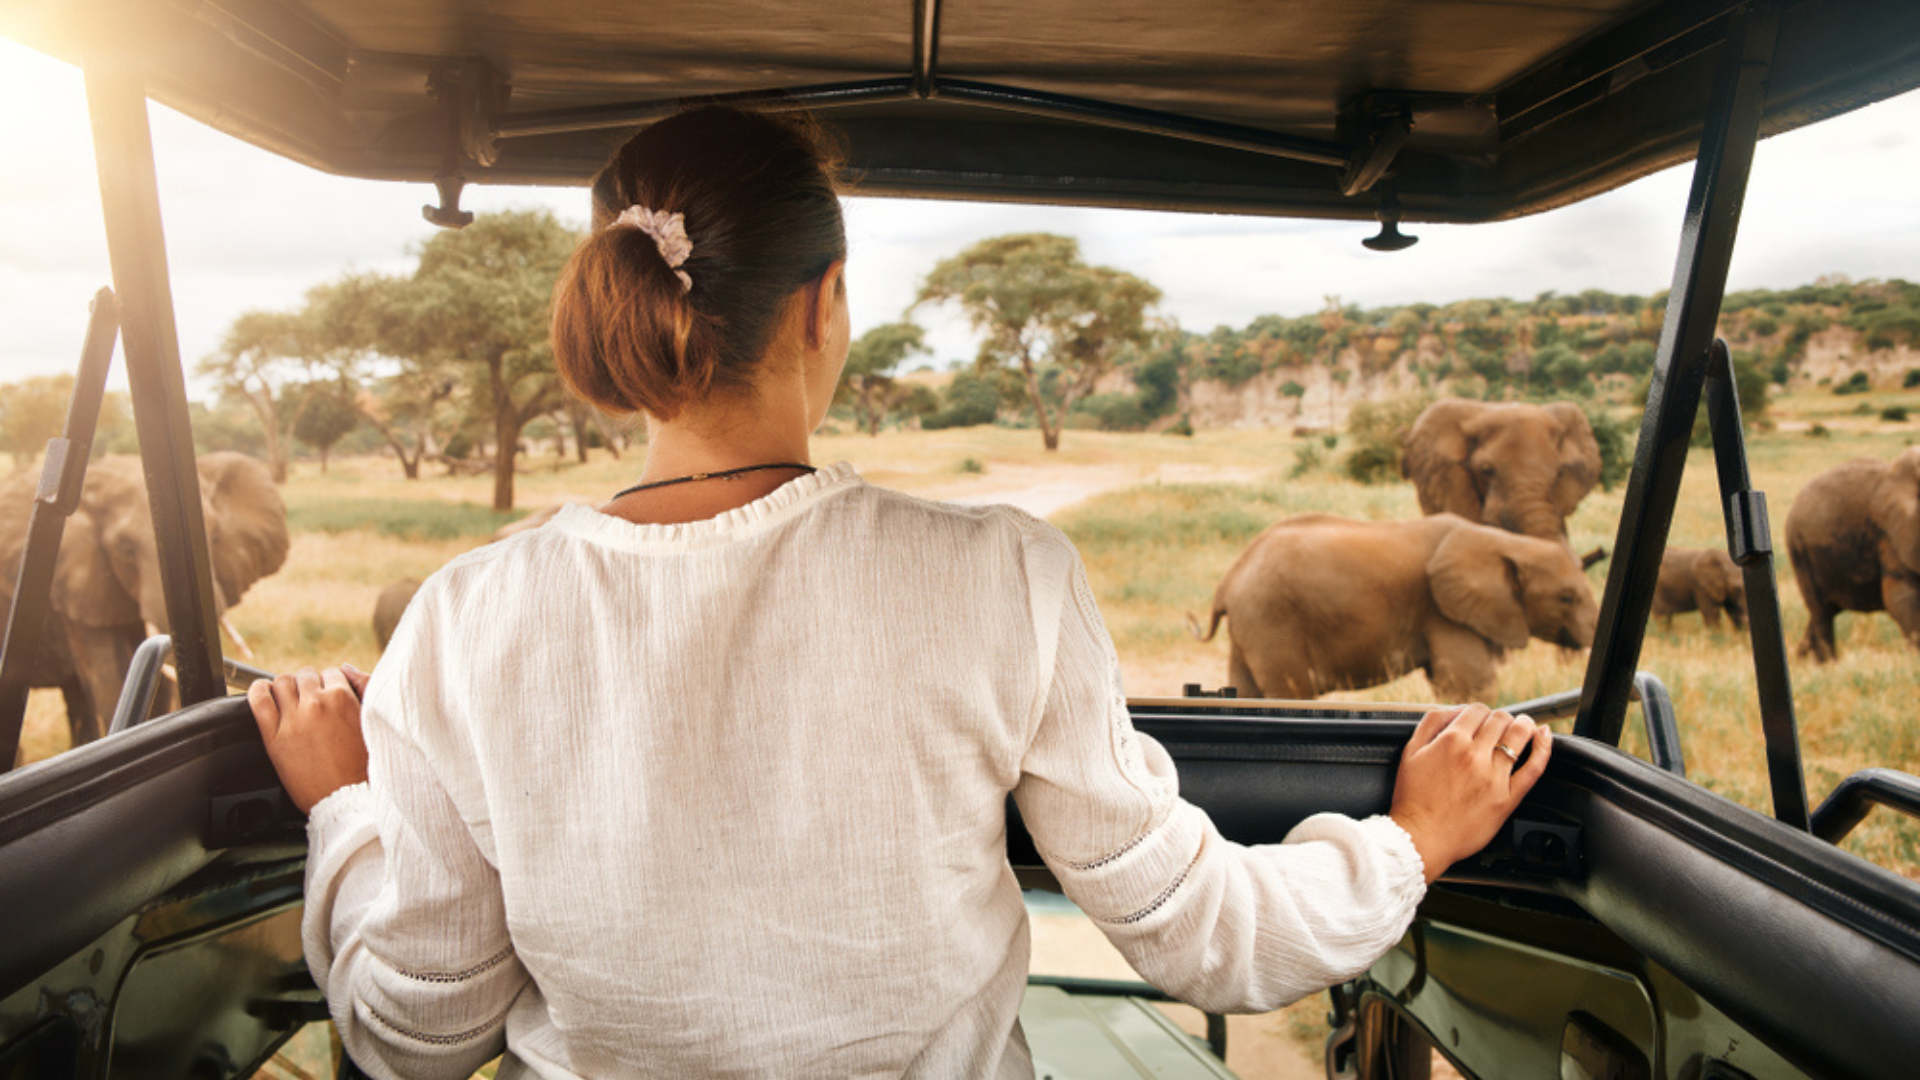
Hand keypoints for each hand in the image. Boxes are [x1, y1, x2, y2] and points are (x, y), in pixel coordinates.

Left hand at [249, 663, 371, 813]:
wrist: (347, 799)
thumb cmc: (364, 766)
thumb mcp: (372, 722)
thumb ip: (364, 688)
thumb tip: (345, 668)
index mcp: (343, 698)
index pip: (331, 673)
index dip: (329, 684)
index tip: (327, 695)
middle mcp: (317, 704)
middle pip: (305, 675)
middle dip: (308, 685)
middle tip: (310, 701)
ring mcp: (293, 719)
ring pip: (281, 683)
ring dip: (286, 687)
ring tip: (289, 700)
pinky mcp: (274, 736)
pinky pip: (258, 701)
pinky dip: (257, 691)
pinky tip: (262, 693)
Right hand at [1389, 703, 1551, 883]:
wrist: (1421, 837)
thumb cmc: (1413, 798)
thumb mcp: (1410, 752)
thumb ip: (1432, 723)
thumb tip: (1456, 710)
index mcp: (1451, 741)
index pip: (1476, 710)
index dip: (1479, 712)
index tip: (1479, 720)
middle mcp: (1474, 755)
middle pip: (1500, 719)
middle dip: (1500, 718)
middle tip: (1499, 726)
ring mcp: (1493, 776)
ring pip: (1519, 735)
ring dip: (1524, 725)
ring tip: (1524, 725)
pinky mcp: (1507, 797)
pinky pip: (1534, 767)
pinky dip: (1543, 748)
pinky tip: (1544, 736)